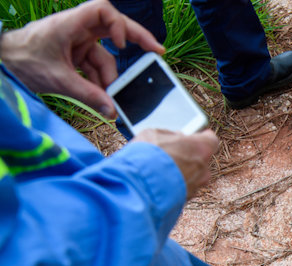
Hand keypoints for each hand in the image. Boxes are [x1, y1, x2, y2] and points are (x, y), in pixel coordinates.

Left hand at [1, 0, 163, 117]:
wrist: (4, 63)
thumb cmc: (22, 61)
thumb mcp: (57, 80)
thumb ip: (87, 96)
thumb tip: (113, 111)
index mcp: (70, 24)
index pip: (102, 10)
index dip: (118, 24)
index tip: (123, 45)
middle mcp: (77, 29)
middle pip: (114, 28)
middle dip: (135, 41)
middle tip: (157, 53)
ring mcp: (78, 42)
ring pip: (106, 56)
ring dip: (111, 77)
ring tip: (113, 98)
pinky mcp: (77, 55)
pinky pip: (97, 68)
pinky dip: (101, 82)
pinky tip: (104, 98)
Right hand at [132, 129, 218, 198]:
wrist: (139, 189)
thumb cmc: (146, 157)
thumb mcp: (153, 134)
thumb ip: (169, 135)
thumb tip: (174, 138)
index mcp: (200, 148)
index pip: (211, 140)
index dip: (201, 138)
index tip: (194, 136)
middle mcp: (203, 169)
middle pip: (200, 160)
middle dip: (188, 157)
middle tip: (171, 154)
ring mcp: (196, 187)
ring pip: (192, 177)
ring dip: (180, 173)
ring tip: (160, 171)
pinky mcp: (186, 200)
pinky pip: (182, 190)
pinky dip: (174, 186)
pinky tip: (158, 182)